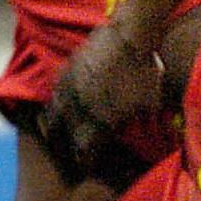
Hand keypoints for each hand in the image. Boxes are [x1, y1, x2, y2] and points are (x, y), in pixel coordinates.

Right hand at [42, 22, 166, 186]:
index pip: (83, 150)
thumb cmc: (146, 70)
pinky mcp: (66, 69)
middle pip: (62, 135)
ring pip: (52, 114)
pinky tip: (56, 104)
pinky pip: (54, 92)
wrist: (131, 35)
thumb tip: (145, 137)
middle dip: (63, 146)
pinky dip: (54, 101)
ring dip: (51, 126)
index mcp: (101, 120)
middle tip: (66, 152)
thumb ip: (139, 122)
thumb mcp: (149, 103)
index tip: (84, 165)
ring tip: (51, 133)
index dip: (83, 160)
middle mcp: (80, 107)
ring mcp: (70, 87)